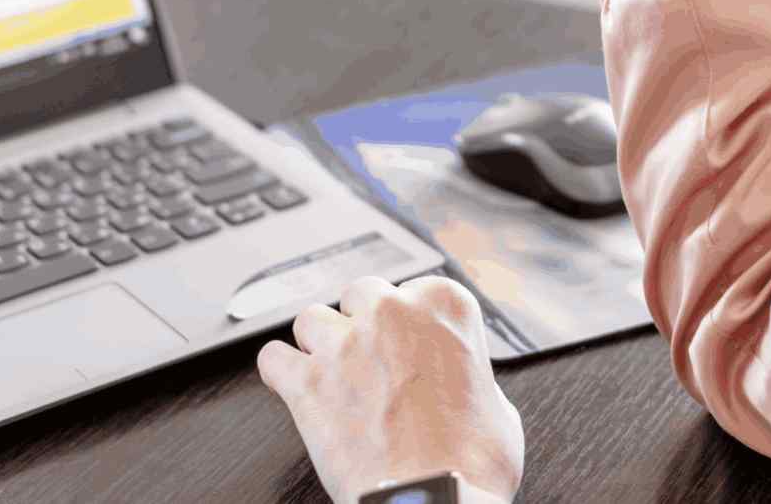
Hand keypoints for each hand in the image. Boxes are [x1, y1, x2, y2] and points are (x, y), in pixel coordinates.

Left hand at [257, 275, 522, 503]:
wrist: (433, 500)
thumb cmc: (471, 462)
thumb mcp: (497, 404)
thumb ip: (469, 375)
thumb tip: (460, 384)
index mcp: (444, 306)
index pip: (416, 288)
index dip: (410, 323)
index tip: (410, 345)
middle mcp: (391, 313)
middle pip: (360, 294)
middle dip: (363, 324)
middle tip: (372, 362)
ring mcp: (344, 345)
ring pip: (312, 319)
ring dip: (319, 344)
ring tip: (332, 375)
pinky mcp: (307, 382)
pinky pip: (273, 358)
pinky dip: (281, 372)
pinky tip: (294, 385)